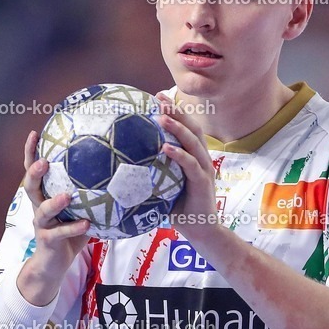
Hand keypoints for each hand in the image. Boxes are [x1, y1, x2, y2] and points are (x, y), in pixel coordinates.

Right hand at [17, 130, 89, 305]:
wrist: (54, 265)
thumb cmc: (71, 233)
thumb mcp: (82, 210)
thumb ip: (94, 195)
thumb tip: (124, 175)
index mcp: (45, 195)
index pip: (34, 169)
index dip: (32, 152)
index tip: (35, 132)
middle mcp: (38, 207)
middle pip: (30, 186)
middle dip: (34, 172)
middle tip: (44, 161)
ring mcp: (41, 224)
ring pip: (42, 210)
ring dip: (54, 202)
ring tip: (67, 195)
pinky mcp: (47, 241)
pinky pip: (60, 233)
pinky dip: (73, 228)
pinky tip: (86, 224)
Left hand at [155, 93, 218, 239]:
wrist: (201, 231)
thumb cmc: (180, 209)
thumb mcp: (165, 186)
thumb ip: (154, 171)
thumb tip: (125, 164)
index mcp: (195, 157)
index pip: (186, 128)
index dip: (175, 111)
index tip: (158, 97)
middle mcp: (201, 159)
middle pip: (192, 128)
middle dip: (176, 111)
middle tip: (159, 97)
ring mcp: (204, 170)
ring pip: (193, 143)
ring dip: (177, 128)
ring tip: (161, 116)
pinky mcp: (202, 183)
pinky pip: (190, 165)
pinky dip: (178, 154)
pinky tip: (165, 147)